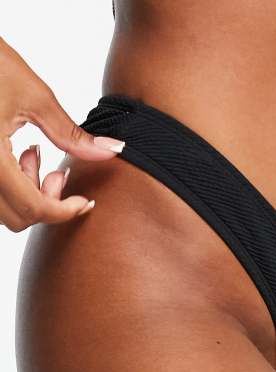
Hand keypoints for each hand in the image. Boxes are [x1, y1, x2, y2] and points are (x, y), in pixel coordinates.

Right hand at [0, 37, 124, 231]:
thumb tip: (112, 151)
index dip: (66, 211)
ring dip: (28, 194)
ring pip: (4, 211)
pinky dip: (12, 186)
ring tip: (35, 155)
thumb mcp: (35, 96)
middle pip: (18, 217)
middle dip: (47, 202)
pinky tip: (19, 155)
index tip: (86, 202)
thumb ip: (72, 134)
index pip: (33, 208)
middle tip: (59, 173)